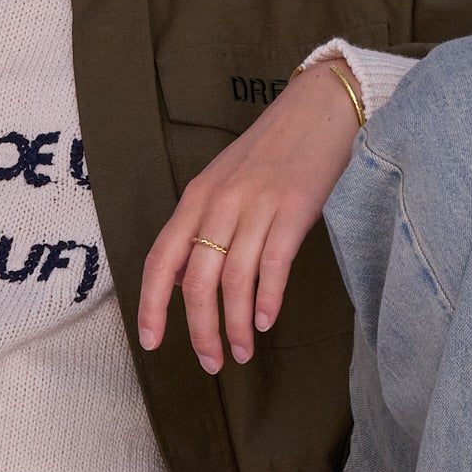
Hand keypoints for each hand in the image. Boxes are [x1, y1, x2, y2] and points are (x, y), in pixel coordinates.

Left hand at [138, 59, 362, 372]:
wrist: (319, 109)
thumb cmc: (273, 150)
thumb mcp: (223, 182)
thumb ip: (201, 226)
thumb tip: (181, 279)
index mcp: (196, 198)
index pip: (161, 260)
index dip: (151, 306)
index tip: (152, 342)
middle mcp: (219, 203)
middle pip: (197, 282)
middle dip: (201, 331)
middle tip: (212, 363)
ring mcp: (256, 206)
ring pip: (234, 282)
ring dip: (237, 326)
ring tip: (243, 352)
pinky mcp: (294, 210)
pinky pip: (272, 266)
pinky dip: (268, 300)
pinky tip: (267, 321)